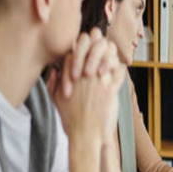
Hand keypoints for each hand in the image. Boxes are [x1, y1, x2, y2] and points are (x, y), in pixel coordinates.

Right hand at [47, 30, 123, 149]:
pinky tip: (119, 70)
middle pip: (93, 47)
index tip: (89, 38)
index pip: (77, 49)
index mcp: (71, 76)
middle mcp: (85, 76)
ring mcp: (99, 81)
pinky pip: (119, 72)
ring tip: (111, 54)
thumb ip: (53, 84)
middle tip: (99, 36)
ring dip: (110, 54)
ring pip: (108, 56)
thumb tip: (54, 71)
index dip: (84, 42)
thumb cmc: (71, 120)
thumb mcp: (56, 101)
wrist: (86, 135)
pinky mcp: (111, 89)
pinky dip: (119, 69)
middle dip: (97, 41)